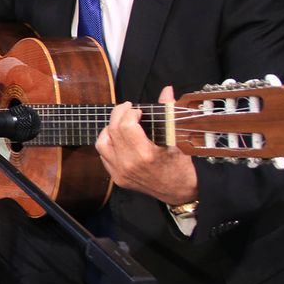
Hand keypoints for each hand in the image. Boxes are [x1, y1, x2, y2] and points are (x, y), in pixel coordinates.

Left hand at [95, 87, 198, 204]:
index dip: (129, 112)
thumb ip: (169, 112)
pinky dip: (108, 143)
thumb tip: (167, 90)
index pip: (125, 125)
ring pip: (102, 143)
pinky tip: (119, 139)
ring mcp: (120, 172)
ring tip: (121, 123)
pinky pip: (103, 156)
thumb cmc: (181, 166)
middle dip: (118, 114)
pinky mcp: (117, 178)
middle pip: (112, 131)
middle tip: (128, 109)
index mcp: (145, 154)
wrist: (179, 192)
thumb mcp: (178, 139)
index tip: (137, 110)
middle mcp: (128, 164)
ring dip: (109, 129)